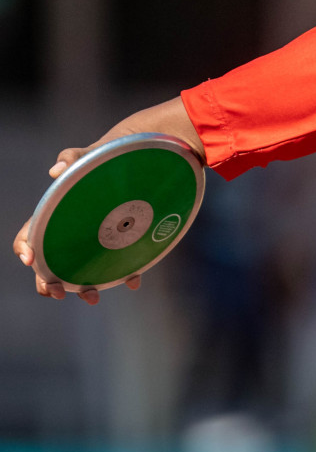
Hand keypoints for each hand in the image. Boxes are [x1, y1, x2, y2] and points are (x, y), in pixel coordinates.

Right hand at [14, 97, 202, 303]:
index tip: (32, 259)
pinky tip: (134, 281)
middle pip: (52, 260)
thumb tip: (55, 170)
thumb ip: (74, 157)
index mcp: (59, 210)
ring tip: (91, 298)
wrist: (152, 153)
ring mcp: (100, 236)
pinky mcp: (125, 239)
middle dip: (49, 280)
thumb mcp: (94, 153)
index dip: (26, 247)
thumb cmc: (115, 153)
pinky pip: (120, 262)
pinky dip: (125, 274)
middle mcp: (76, 227)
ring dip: (82, 286)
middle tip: (57, 292)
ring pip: (82, 269)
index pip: (31, 233)